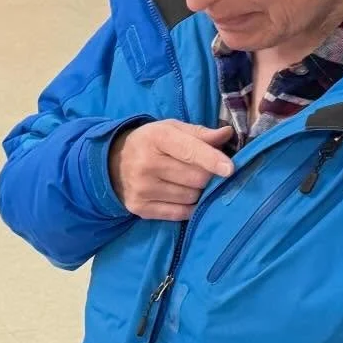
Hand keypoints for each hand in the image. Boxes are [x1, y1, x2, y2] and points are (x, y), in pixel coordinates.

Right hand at [108, 120, 234, 221]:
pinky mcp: (140, 208)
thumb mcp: (171, 130)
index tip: (230, 169)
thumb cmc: (150, 143)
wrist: (112, 163)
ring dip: (197, 192)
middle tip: (202, 172)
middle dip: (207, 176)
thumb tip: (226, 135)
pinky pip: (179, 213)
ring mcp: (142, 189)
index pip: (190, 151)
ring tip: (187, 183)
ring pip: (190, 197)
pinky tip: (183, 197)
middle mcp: (147, 164)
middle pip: (196, 178)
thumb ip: (200, 133)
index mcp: (157, 138)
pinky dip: (188, 207)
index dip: (212, 160)